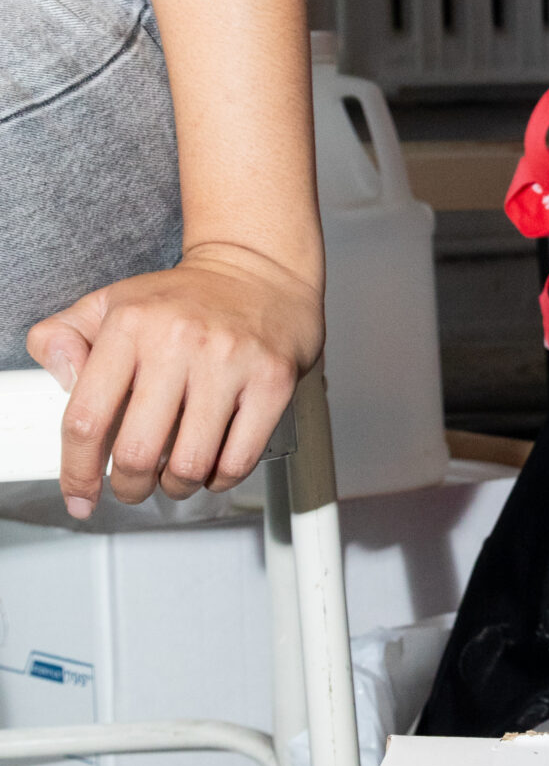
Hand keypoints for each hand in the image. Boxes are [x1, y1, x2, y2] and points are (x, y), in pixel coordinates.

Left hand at [27, 244, 324, 514]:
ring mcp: (230, 362)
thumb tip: (59, 378)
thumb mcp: (110, 303)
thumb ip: (62, 336)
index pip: (87, 418)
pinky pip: (238, 458)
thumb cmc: (185, 298)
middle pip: (138, 451)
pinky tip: (212, 469)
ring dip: (176, 487)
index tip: (80, 494)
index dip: (78, 471)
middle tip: (132, 487)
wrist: (259, 271)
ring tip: (174, 478)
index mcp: (131, 324)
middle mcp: (178, 340)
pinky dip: (219, 479)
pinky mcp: (272, 381)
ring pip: (190, 464)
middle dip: (129, 486)